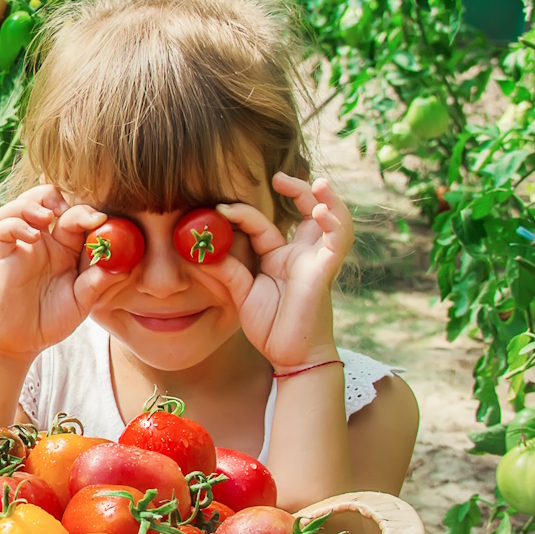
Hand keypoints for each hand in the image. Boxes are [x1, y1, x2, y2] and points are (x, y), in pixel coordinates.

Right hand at [0, 182, 116, 361]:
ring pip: (19, 205)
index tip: (100, 219)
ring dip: (33, 202)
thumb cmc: (52, 321)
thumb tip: (123, 265)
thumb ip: (98, 282)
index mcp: (67, 248)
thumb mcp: (83, 302)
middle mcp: (44, 241)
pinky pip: (1, 228)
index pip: (76, 215)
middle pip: (45, 198)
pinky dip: (15, 223)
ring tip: (47, 217)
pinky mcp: (4, 254)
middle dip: (57, 196)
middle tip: (67, 210)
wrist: (22, 342)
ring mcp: (22, 246)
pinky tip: (31, 235)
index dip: (87, 210)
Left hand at [207, 173, 352, 372]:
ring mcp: (316, 260)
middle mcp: (301, 254)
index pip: (263, 225)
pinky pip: (338, 241)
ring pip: (332, 219)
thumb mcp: (241, 293)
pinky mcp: (326, 270)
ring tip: (316, 184)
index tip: (220, 206)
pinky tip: (323, 211)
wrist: (290, 356)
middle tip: (278, 177)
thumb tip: (197, 251)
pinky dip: (335, 223)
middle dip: (298, 190)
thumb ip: (225, 270)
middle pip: (307, 210)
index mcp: (279, 257)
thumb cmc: (270, 327)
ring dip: (327, 199)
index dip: (243, 213)